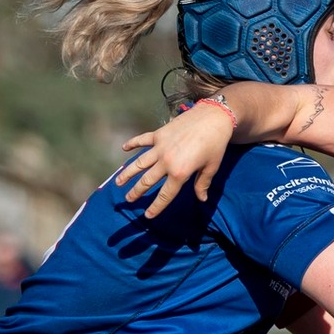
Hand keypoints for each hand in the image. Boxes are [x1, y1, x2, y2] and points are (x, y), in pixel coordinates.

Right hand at [112, 102, 236, 217]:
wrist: (212, 117)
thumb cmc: (215, 144)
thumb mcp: (212, 167)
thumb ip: (203, 184)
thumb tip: (202, 199)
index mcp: (180, 173)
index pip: (165, 195)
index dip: (156, 207)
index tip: (147, 215)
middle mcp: (166, 162)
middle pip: (147, 181)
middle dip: (136, 192)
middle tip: (128, 200)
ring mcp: (160, 147)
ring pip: (139, 163)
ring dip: (127, 174)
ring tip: (118, 183)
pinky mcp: (159, 134)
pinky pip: (142, 140)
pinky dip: (133, 143)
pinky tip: (124, 148)